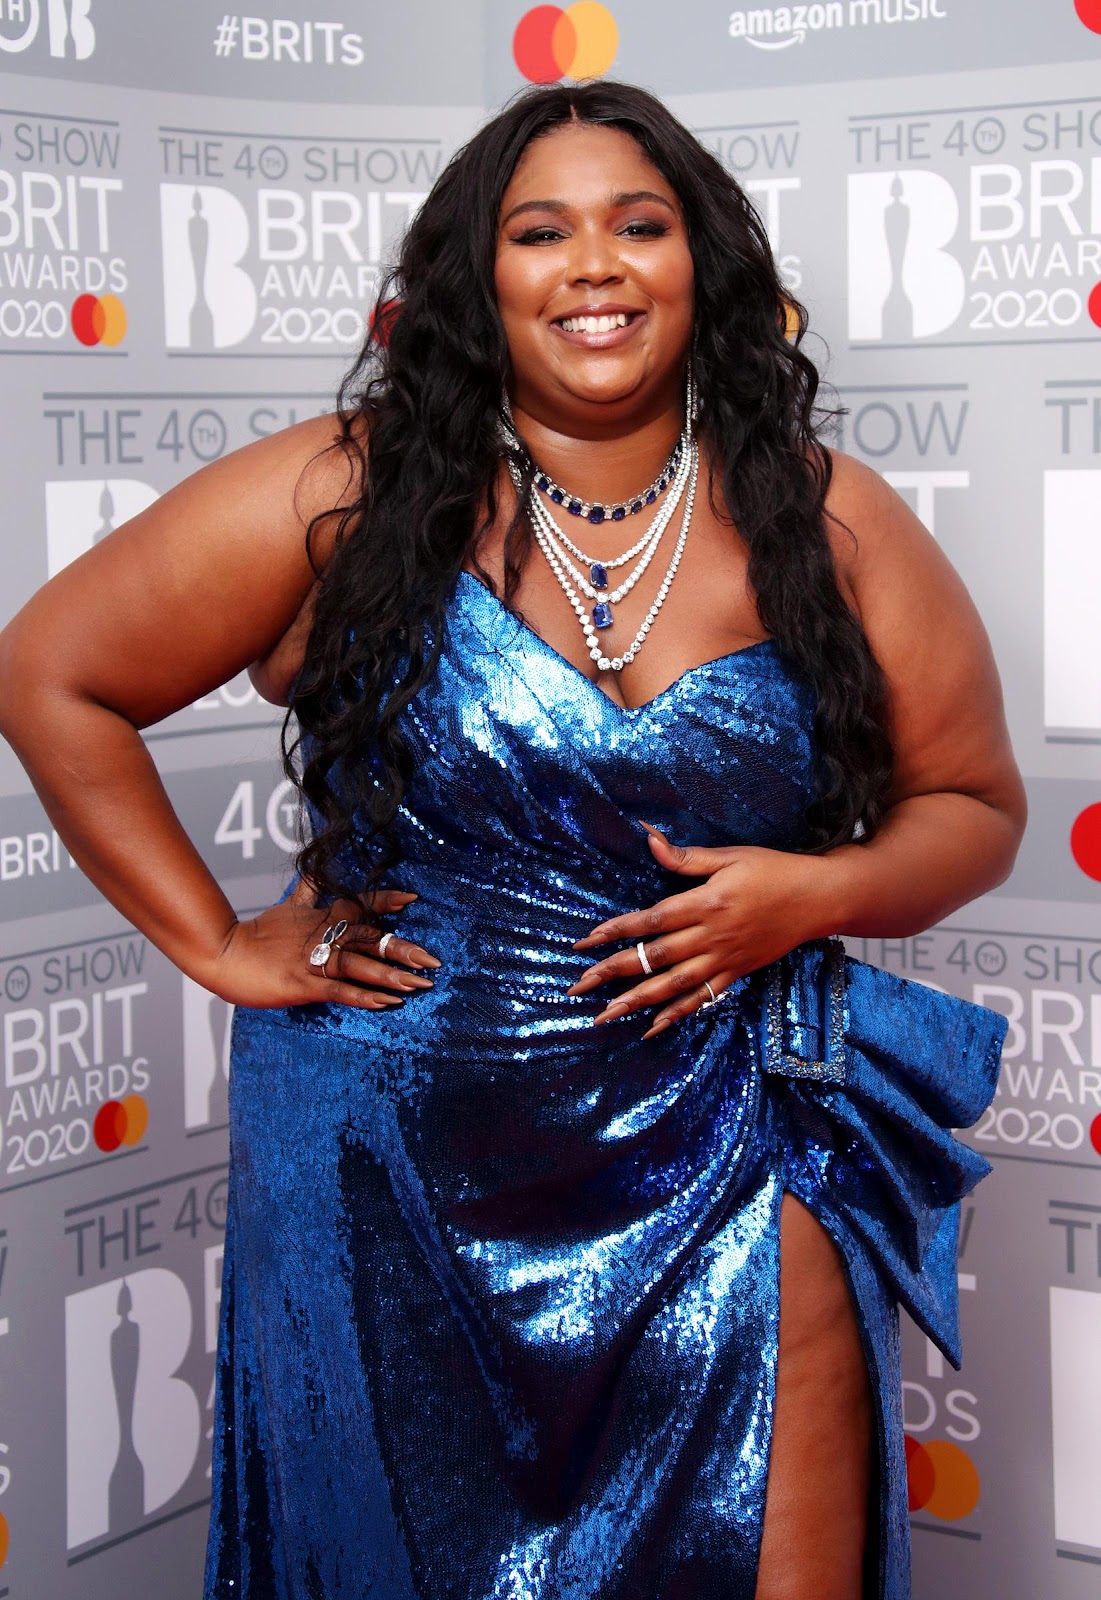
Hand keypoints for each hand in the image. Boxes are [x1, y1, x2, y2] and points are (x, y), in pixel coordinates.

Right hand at [200, 878, 439, 1008]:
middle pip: (369, 938)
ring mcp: (313, 960)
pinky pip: (339, 990)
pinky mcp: (303, 984)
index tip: (411, 899)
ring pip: (360, 965)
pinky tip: (387, 1003)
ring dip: (391, 975)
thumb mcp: (288, 906)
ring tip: (420, 984)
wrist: (224, 953)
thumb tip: (320, 871)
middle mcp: (322, 935)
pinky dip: (364, 995)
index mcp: (321, 917)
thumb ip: (310, 892)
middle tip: (433, 959)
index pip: (359, 903)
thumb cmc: (257, 934)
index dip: (385, 901)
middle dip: (402, 948)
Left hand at [568, 823, 827, 1038]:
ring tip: (604, 1015)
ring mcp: (724, 959)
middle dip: (613, 972)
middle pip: (655, 957)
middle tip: (577, 986)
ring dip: (636, 1001)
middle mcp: (711, 936)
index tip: (585, 941)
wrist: (818, 899)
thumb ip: (686, 857)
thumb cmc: (773, 870)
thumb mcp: (730, 856)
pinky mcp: (735, 973)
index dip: (616, 931)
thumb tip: (649, 838)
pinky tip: (651, 1028)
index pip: (652, 920)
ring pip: (673, 986)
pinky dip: (676, 1015)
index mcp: (706, 903)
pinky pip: (701, 999)